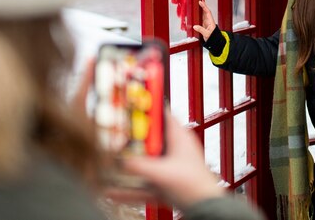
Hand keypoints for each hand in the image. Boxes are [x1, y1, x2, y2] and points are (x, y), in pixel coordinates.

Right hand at [109, 115, 224, 209]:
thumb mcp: (162, 172)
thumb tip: (120, 161)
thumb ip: (139, 165)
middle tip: (113, 138)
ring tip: (109, 167)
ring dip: (127, 167)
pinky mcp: (165, 183)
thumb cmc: (196, 186)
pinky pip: (143, 183)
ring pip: (143, 163)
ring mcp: (169, 167)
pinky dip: (129, 187)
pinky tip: (114, 192)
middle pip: (147, 139)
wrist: (205, 209)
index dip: (147, 108)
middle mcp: (174, 150)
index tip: (131, 104)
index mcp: (180, 137)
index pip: (162, 114)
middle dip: (130, 141)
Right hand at [193, 0, 216, 41]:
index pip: (207, 12)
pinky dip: (197, 15)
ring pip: (202, 14)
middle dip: (202, 6)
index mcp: (210, 21)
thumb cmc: (213, 38)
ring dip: (199, 9)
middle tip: (198, 0)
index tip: (200, 2)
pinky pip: (200, 18)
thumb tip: (195, 26)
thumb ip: (201, 30)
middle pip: (205, 11)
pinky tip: (195, 12)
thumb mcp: (207, 34)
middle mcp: (208, 21)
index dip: (204, 6)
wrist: (215, 42)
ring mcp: (205, 23)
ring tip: (196, 4)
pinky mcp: (203, 25)